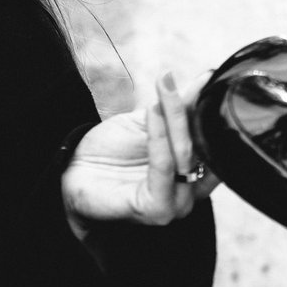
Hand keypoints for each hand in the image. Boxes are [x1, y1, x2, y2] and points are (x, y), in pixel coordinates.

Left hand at [62, 70, 219, 232]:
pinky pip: (164, 166)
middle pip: (201, 144)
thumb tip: (207, 78)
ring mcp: (178, 204)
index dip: (212, 108)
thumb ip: (180, 107)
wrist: (73, 171)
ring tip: (162, 87)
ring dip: (173, 117)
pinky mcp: (158, 210)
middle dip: (187, 108)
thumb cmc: (111, 151)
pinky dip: (159, 136)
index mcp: (196, 173)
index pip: (213, 139)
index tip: (209, 76)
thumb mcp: (151, 122)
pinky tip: (152, 110)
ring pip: (184, 153)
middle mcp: (192, 192)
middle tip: (173, 78)